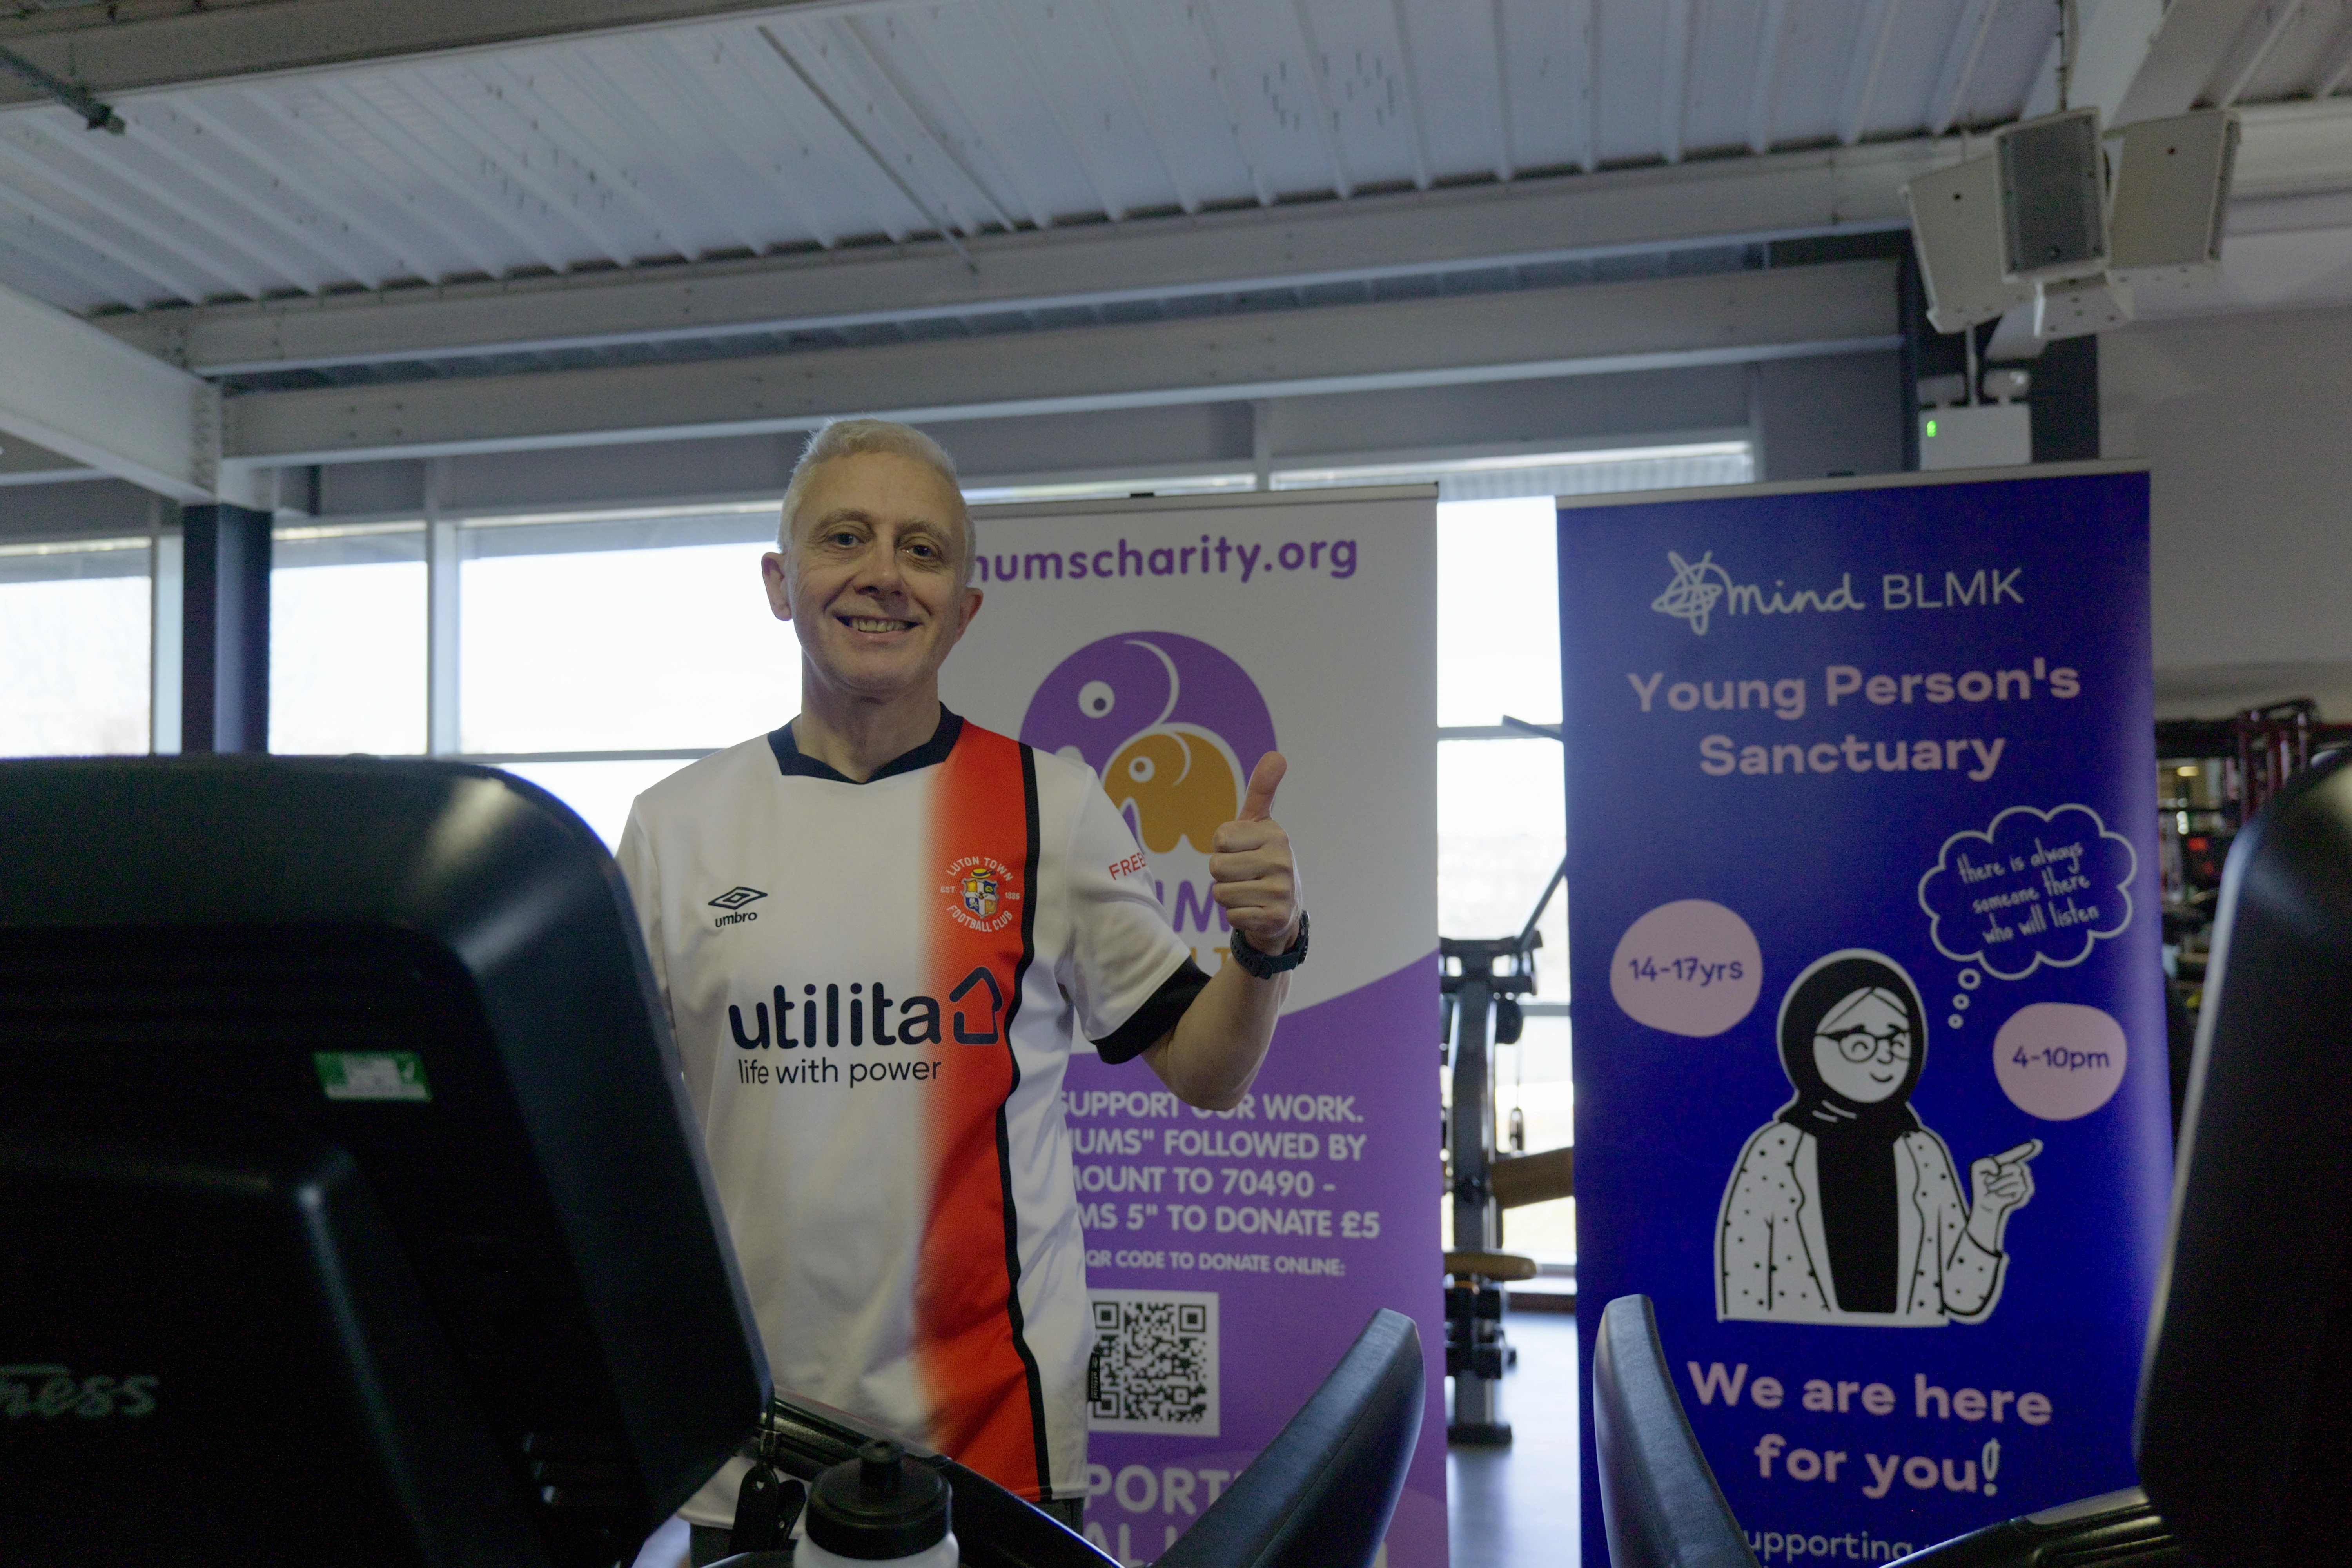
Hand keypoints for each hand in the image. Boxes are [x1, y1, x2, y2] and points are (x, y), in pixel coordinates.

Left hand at [1211, 753, 1300, 958]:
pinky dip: (1237, 916)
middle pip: (1216, 867)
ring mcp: (1281, 890)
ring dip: (1228, 896)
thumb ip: (1262, 789)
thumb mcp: (1260, 823)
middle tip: (1244, 875)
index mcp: (1275, 834)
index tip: (1242, 851)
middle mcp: (1282, 860)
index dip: (1222, 848)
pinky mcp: (1275, 918)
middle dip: (1222, 874)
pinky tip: (1255, 910)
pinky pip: (1231, 917)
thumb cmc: (1262, 859)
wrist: (1285, 909)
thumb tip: (1277, 755)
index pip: (1220, 838)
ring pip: (1221, 893)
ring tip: (1248, 892)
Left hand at [1966, 1140, 2038, 1249]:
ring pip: (2016, 1178)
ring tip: (1992, 1189)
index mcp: (2008, 1161)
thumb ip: (1985, 1162)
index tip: (2037, 1143)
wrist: (1984, 1202)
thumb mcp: (1977, 1168)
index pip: (2018, 1153)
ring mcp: (2024, 1182)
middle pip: (2015, 1167)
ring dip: (1999, 1184)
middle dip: (2000, 1175)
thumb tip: (1998, 1169)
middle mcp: (2019, 1171)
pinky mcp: (2024, 1195)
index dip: (2027, 1148)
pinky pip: (2017, 1189)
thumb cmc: (1981, 1184)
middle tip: (1987, 1181)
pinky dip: (2004, 1191)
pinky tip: (1999, 1195)